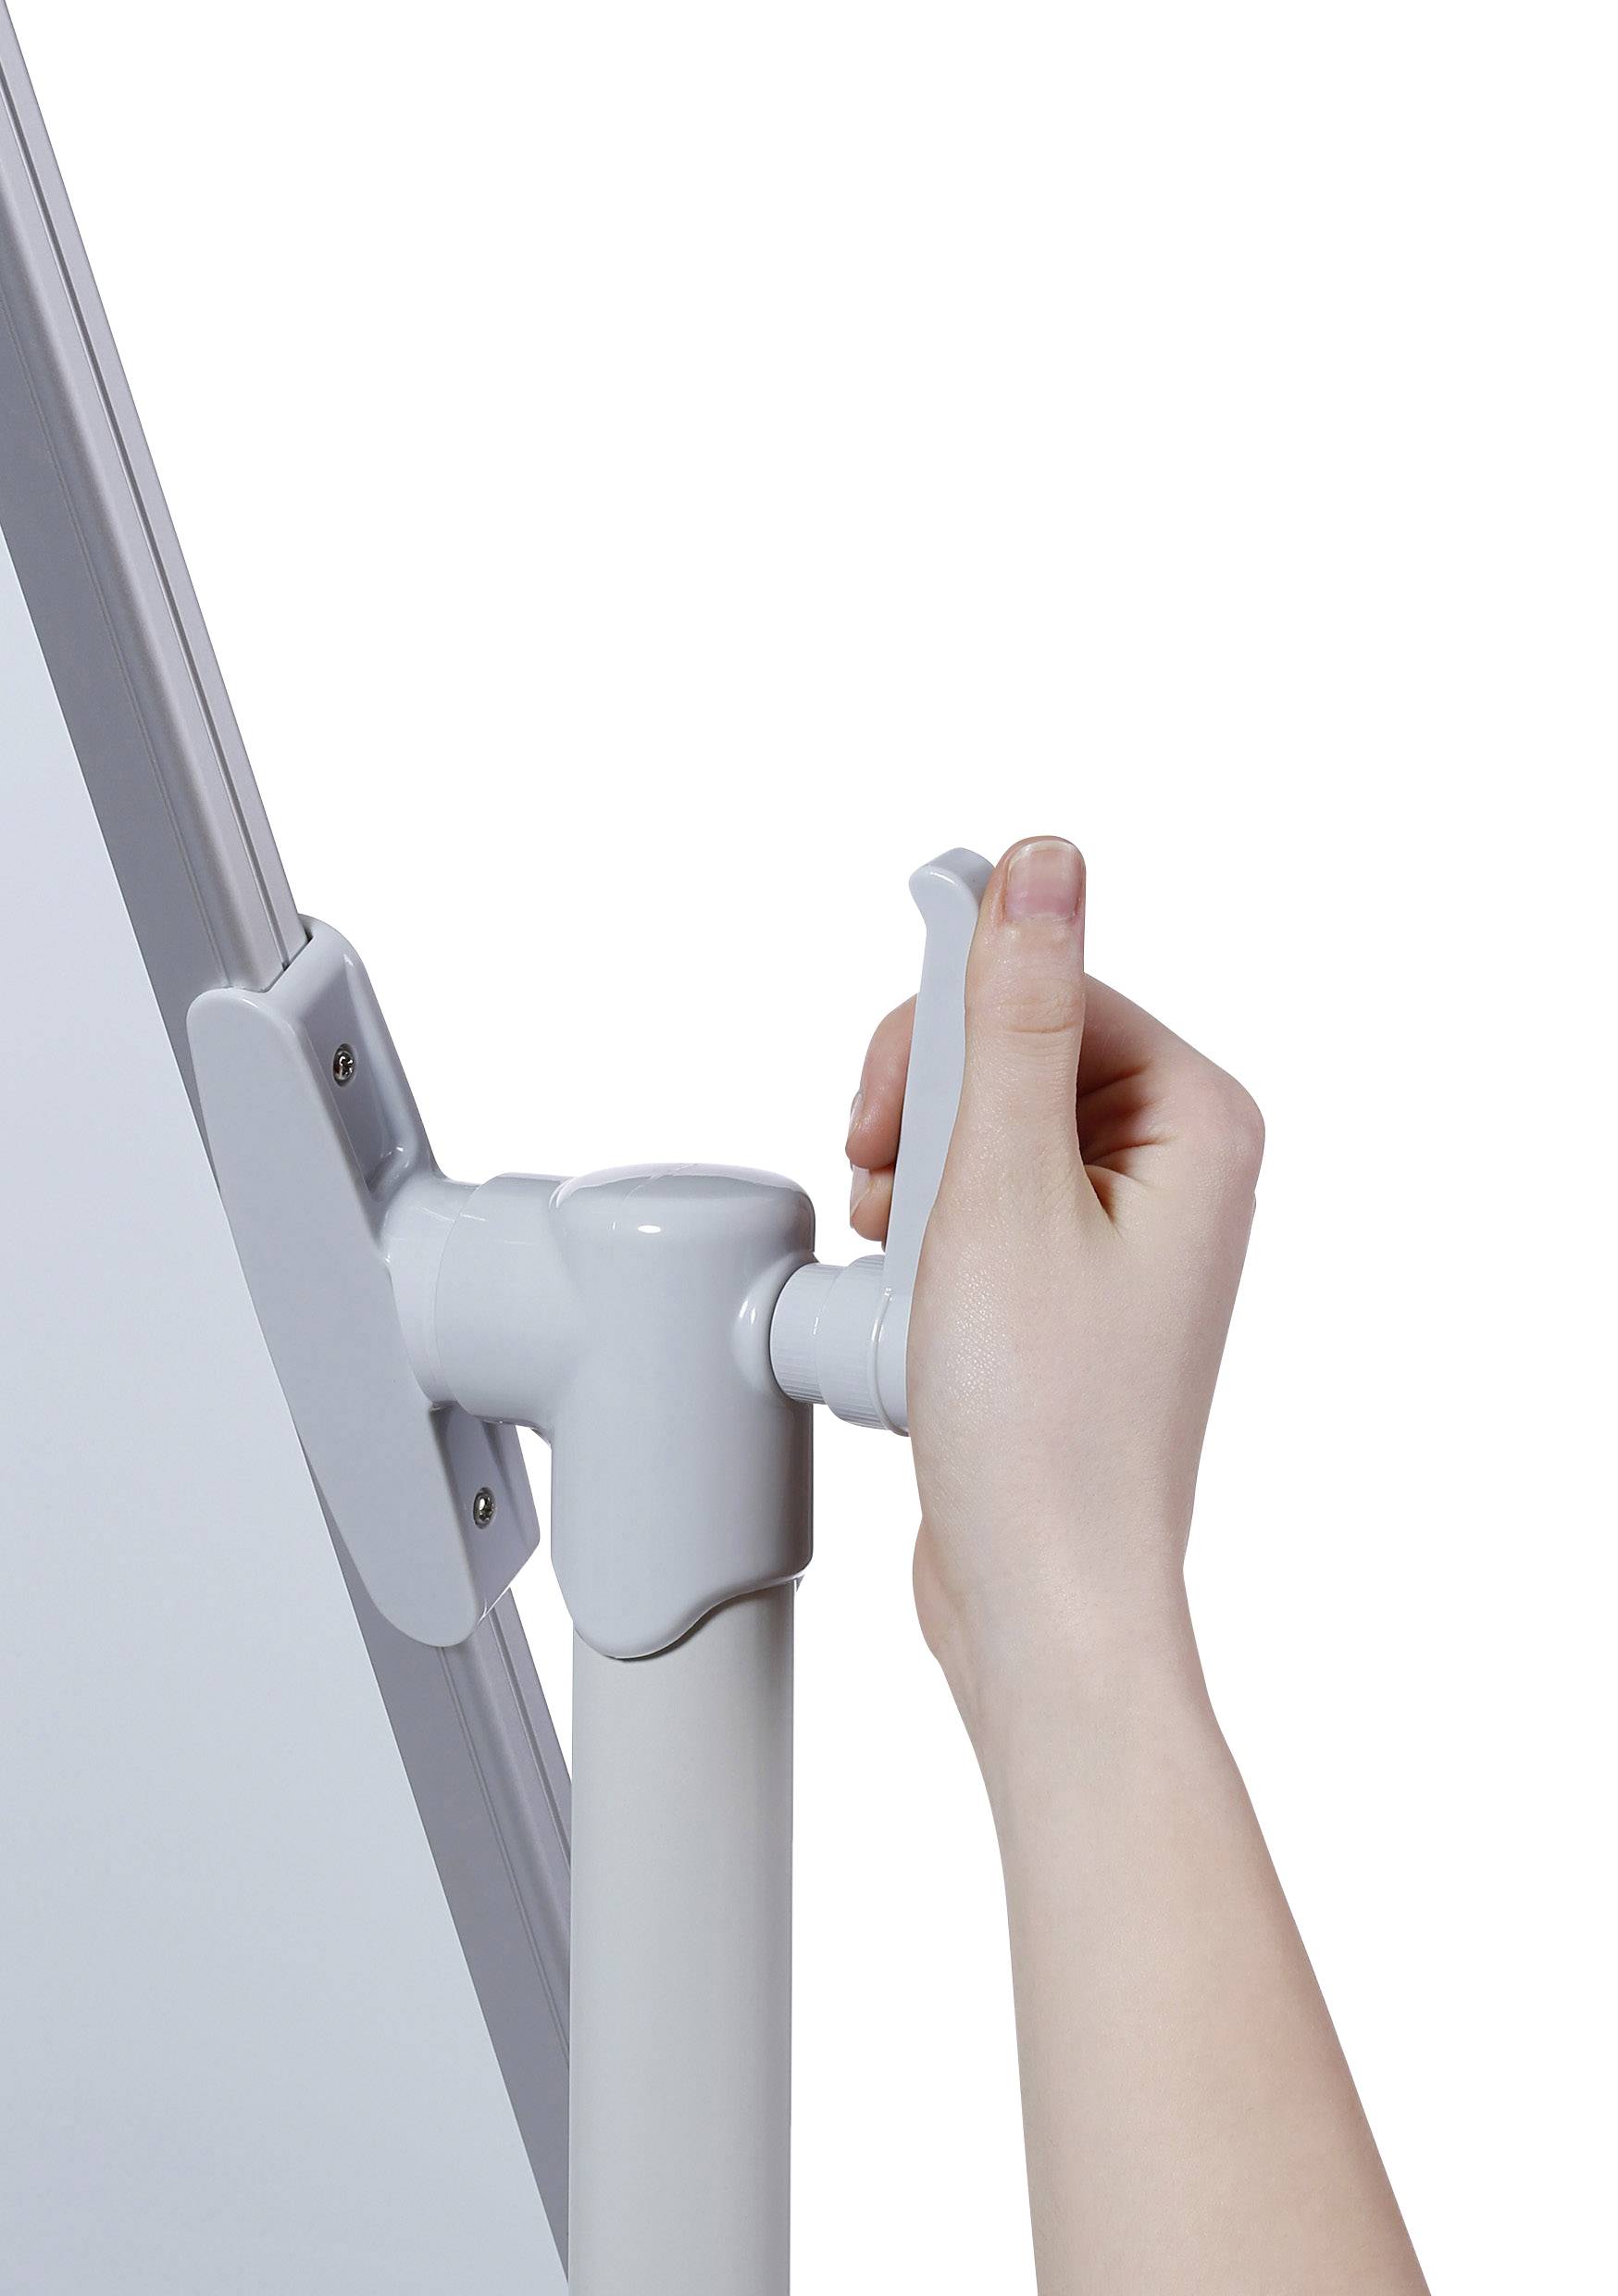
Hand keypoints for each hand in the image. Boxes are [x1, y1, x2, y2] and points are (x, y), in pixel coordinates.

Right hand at [846, 835, 1264, 1730]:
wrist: (1038, 1595)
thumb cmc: (1038, 1422)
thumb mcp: (1002, 1186)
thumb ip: (1012, 1011)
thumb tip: (1042, 862)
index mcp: (1196, 1123)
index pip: (1051, 987)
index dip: (944, 1036)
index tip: (885, 1111)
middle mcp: (1175, 1170)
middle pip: (1012, 1051)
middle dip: (924, 1114)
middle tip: (891, 1197)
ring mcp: (1123, 1236)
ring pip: (981, 1128)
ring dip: (911, 1179)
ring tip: (900, 1265)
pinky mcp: (1068, 1290)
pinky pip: (977, 1205)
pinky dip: (921, 1239)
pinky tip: (908, 1302)